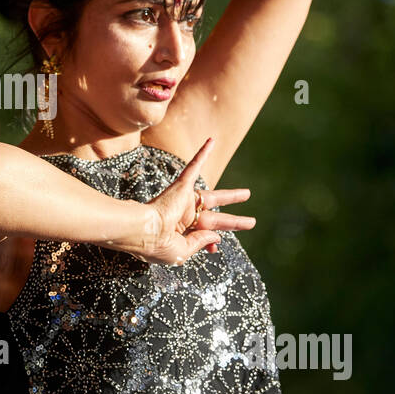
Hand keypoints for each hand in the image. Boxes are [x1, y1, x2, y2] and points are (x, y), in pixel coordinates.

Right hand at [134, 137, 255, 265]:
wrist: (143, 231)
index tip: (214, 249)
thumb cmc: (157, 245)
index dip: (211, 242)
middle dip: (232, 222)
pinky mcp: (181, 186)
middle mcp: (183, 217)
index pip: (202, 236)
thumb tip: (217, 236)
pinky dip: (202, 153)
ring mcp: (183, 201)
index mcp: (180, 234)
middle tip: (251, 222)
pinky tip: (212, 141)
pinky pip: (193, 166)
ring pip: (212, 196)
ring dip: (230, 196)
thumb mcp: (181, 252)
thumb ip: (199, 243)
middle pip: (214, 218)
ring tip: (247, 194)